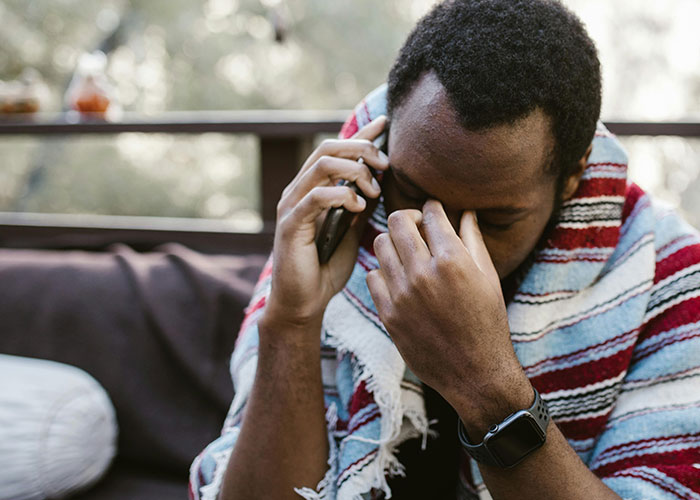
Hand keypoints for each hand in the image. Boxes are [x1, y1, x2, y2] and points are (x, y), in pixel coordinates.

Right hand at [263, 116, 389, 337]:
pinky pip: (315, 196)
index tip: (385, 124)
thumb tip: (381, 183)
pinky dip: (341, 195)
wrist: (304, 302)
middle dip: (361, 149)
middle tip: (386, 165)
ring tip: (374, 190)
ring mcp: (293, 205)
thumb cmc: (327, 268)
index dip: (361, 133)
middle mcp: (300, 190)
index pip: (337, 150)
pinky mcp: (290, 224)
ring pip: (321, 165)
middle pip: (328, 148)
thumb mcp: (353, 231)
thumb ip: (361, 205)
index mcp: (315, 188)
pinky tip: (359, 207)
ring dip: (354, 171)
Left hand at [366, 200, 525, 412]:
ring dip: (392, 242)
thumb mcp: (488, 278)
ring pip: (379, 244)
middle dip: (408, 217)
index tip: (432, 212)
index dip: (432, 208)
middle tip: (416, 226)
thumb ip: (473, 241)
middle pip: (397, 221)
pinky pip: (372, 276)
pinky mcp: (388, 314)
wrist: (475, 373)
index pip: (430, 214)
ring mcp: (402, 294)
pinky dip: (383, 271)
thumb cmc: (487, 323)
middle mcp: (423, 274)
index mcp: (453, 260)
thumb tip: (465, 212)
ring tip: (405, 251)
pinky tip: (397, 277)